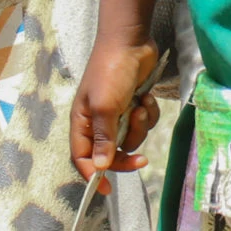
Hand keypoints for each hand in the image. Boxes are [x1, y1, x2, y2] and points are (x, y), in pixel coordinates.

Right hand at [72, 37, 163, 179]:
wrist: (131, 41)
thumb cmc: (110, 72)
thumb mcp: (105, 107)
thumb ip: (103, 138)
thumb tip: (100, 166)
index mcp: (82, 122)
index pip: (82, 157)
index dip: (93, 175)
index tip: (106, 189)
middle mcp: (98, 120)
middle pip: (111, 152)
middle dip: (127, 154)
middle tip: (142, 160)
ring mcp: (117, 112)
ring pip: (131, 137)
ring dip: (139, 127)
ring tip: (139, 107)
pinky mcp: (135, 104)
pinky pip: (144, 122)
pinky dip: (148, 113)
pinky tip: (147, 98)